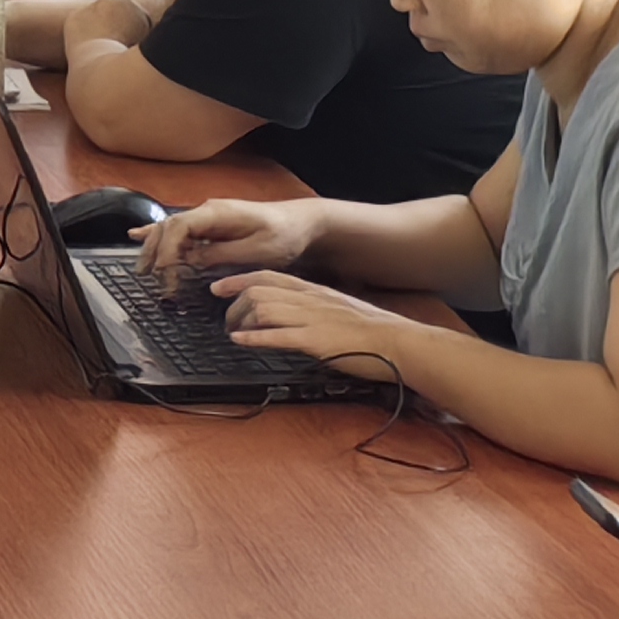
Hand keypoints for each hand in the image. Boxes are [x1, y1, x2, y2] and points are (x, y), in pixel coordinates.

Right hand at [137, 196, 316, 291]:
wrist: (301, 224)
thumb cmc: (284, 236)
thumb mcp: (257, 251)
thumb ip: (221, 254)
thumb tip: (191, 258)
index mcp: (217, 213)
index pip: (179, 227)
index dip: (166, 249)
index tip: (163, 272)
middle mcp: (208, 211)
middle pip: (168, 227)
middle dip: (154, 251)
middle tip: (149, 277)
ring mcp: (209, 217)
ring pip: (170, 229)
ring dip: (154, 247)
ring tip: (143, 269)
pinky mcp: (212, 226)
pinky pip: (180, 230)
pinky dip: (159, 235)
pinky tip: (139, 236)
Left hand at [208, 268, 404, 372]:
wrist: (399, 342)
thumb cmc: (375, 330)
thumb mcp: (340, 309)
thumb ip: (316, 307)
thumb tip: (296, 314)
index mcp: (315, 291)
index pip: (268, 276)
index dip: (239, 279)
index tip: (219, 285)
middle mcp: (309, 300)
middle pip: (259, 291)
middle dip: (234, 304)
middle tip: (224, 317)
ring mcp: (311, 319)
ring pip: (263, 308)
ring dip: (240, 321)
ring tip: (232, 332)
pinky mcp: (316, 341)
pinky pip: (277, 335)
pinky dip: (254, 337)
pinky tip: (240, 341)